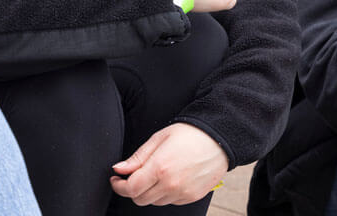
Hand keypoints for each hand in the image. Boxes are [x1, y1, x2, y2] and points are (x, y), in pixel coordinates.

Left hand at [109, 123, 229, 205]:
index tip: (116, 179)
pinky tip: (169, 178)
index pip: (130, 188)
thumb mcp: (159, 138)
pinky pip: (170, 201)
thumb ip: (137, 157)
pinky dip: (165, 193)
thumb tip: (119, 169)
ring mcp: (182, 193)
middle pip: (140, 199)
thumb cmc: (190, 134)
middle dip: (132, 189)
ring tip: (155, 174)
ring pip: (154, 202)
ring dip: (149, 192)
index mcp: (160, 167)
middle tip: (133, 176)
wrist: (219, 139)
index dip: (119, 186)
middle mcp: (171, 184)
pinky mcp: (192, 197)